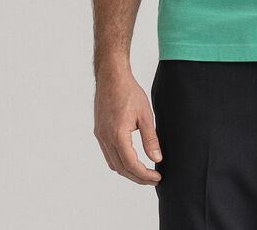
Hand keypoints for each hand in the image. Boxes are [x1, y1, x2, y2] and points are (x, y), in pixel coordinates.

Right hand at [94, 64, 162, 185]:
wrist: (112, 77)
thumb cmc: (129, 92)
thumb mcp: (145, 115)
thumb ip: (150, 139)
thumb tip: (157, 158)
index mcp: (118, 135)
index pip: (131, 164)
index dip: (144, 175)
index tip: (157, 177)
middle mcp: (106, 138)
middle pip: (121, 168)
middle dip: (137, 177)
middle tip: (153, 179)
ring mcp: (100, 136)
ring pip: (113, 163)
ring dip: (128, 171)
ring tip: (144, 172)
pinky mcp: (99, 132)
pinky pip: (108, 154)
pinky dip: (119, 162)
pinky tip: (130, 160)